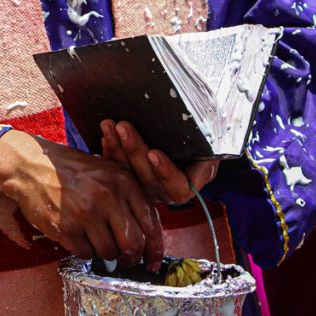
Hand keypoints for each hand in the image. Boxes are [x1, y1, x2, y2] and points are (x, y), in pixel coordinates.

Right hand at [0, 129, 163, 268]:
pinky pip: (86, 254)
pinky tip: (79, 237)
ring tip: (95, 239)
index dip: (155, 249)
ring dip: (106, 253)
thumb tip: (148, 235)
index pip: (151, 223)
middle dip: (131, 257)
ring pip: (110, 252)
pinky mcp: (66, 227)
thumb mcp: (108, 171)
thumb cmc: (73, 171)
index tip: (153, 262)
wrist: (32, 167)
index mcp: (124, 181)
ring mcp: (86, 212)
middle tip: (126, 259)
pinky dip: (86, 251)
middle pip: (133, 244)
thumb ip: (130, 197)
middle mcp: (108, 196)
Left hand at [100, 120, 217, 204]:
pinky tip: (104, 136)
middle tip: (124, 127)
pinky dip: (108, 152)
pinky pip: (115, 168)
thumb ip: (207, 145)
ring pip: (128, 173)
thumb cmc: (203, 136)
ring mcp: (144, 185)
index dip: (166, 172)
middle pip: (147, 178)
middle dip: (134, 151)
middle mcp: (164, 189)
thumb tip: (198, 136)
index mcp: (188, 184)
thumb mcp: (211, 140)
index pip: (178, 187)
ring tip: (109, 126)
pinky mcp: (128, 176)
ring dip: (117, 149)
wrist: (189, 132)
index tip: (154, 153)